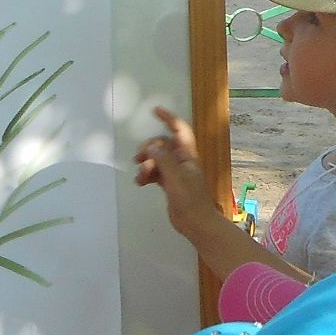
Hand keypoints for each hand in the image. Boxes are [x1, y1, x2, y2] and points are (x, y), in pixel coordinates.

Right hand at [132, 108, 224, 236]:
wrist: (196, 223)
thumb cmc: (190, 200)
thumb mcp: (176, 178)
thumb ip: (163, 160)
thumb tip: (150, 146)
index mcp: (187, 156)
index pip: (180, 130)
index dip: (169, 119)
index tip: (154, 111)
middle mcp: (182, 162)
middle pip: (163, 146)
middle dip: (150, 149)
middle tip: (139, 159)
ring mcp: (175, 173)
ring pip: (157, 160)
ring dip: (146, 164)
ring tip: (140, 176)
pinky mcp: (169, 185)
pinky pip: (155, 173)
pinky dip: (146, 175)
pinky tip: (140, 183)